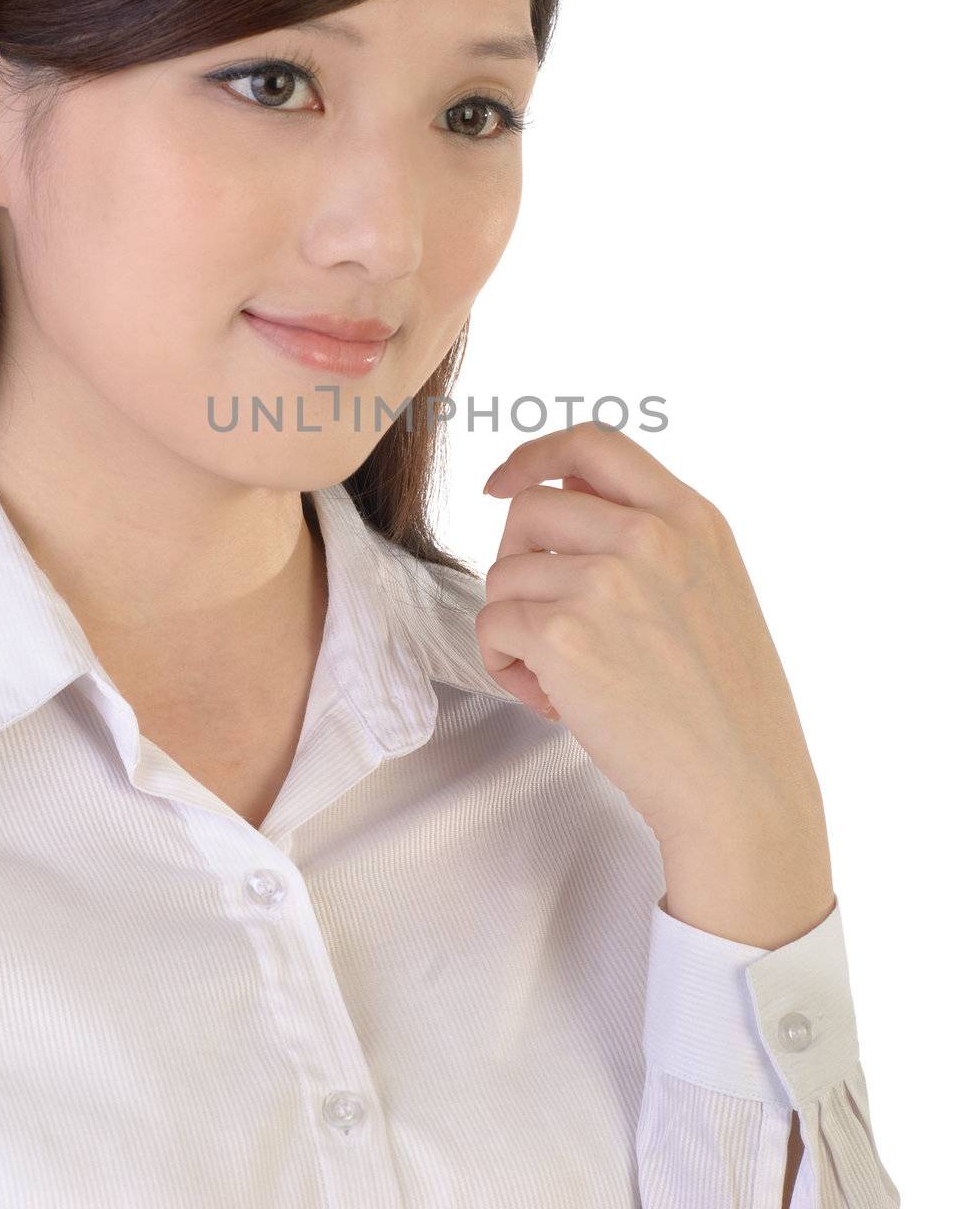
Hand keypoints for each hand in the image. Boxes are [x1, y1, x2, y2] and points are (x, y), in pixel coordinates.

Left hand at [476, 421, 828, 859]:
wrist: (741, 788)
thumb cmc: (726, 706)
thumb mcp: (712, 587)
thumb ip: (651, 535)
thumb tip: (559, 493)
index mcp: (692, 517)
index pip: (594, 444)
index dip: (534, 456)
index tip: (501, 482)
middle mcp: (650, 536)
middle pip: (530, 508)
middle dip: (519, 561)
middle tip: (548, 619)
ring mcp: (605, 582)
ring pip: (504, 574)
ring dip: (516, 626)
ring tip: (564, 677)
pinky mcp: (563, 634)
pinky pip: (492, 627)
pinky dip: (506, 666)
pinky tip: (552, 700)